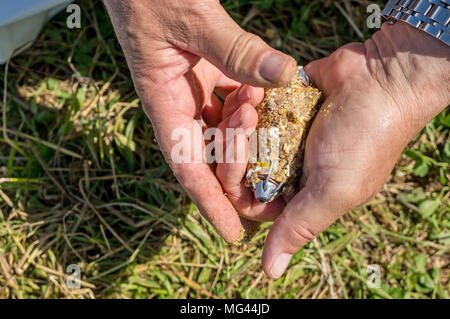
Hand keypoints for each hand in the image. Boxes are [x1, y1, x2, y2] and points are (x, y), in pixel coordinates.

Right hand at [104, 0, 296, 242]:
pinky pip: (233, 100)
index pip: (187, 167)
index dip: (211, 203)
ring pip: (225, 130)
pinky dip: (251, 103)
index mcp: (164, 103)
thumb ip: (236, 49)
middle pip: (211, 156)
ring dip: (250, 134)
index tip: (235, 233)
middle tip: (274, 190)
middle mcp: (179, 104)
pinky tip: (266, 97)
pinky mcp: (208, 72)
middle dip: (240, 172)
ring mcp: (194, 89)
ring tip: (272, 132)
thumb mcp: (191, 18)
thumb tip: (285, 76)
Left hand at [261, 21, 449, 278]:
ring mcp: (286, 135)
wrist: (384, 78)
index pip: (250, 201)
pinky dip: (249, 101)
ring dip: (239, 120)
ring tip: (246, 100)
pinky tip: (250, 90)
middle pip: (242, 168)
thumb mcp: (334, 191)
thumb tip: (271, 272)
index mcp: (300, 193)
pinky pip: (254, 110)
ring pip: (243, 137)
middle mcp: (290, 167)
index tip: (238, 153)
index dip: (236, 183)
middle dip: (235, 145)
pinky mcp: (284, 106)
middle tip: (239, 119)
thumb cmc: (363, 139)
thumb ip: (299, 227)